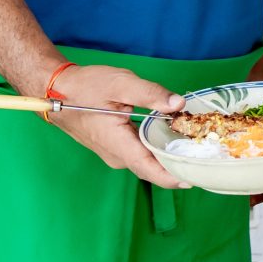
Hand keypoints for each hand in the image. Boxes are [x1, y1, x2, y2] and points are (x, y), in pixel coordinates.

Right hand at [46, 63, 186, 187]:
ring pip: (146, 160)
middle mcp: (116, 155)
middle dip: (177, 164)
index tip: (195, 178)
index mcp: (117, 144)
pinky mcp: (115, 146)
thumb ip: (151, 94)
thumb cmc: (85, 87)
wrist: (56, 90)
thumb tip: (178, 104)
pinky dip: (156, 147)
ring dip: (168, 155)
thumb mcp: (120, 84)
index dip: (173, 177)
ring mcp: (114, 152)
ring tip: (196, 147)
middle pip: (151, 167)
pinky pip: (140, 152)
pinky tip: (173, 137)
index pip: (149, 169)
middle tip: (206, 156)